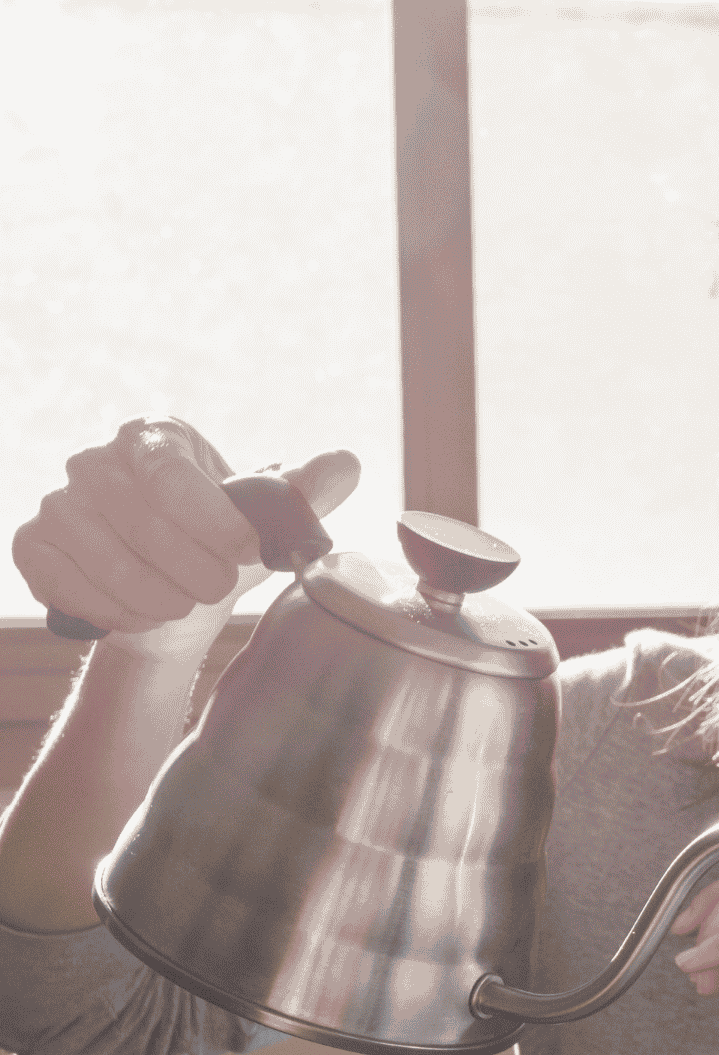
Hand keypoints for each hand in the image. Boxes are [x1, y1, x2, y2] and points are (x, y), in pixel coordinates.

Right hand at [11, 417, 359, 646]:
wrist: (177, 605)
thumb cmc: (223, 553)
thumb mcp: (267, 526)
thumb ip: (303, 495)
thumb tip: (346, 462)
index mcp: (155, 438)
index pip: (174, 478)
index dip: (215, 526)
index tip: (243, 553)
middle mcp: (96, 460)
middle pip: (143, 523)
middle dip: (194, 571)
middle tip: (215, 587)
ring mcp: (58, 501)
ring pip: (107, 561)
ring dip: (159, 597)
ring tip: (182, 602)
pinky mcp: (34, 545)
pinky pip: (67, 584)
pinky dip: (115, 611)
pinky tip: (142, 613)